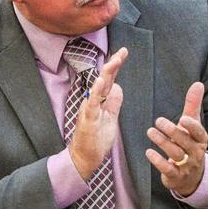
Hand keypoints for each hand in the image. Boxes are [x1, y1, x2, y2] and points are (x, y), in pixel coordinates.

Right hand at [69, 47, 127, 179]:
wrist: (84, 157)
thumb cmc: (96, 139)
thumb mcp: (111, 118)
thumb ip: (114, 102)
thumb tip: (118, 86)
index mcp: (101, 101)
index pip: (109, 80)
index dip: (116, 66)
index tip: (123, 52)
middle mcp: (94, 101)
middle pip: (105, 79)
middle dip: (114, 64)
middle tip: (123, 51)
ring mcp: (90, 109)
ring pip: (98, 88)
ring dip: (106, 73)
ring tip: (114, 61)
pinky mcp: (87, 119)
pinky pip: (92, 103)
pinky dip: (95, 91)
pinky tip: (99, 81)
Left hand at [146, 82, 207, 196]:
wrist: (191, 176)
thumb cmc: (189, 144)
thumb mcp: (191, 125)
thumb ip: (193, 105)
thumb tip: (198, 83)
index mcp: (200, 140)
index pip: (199, 133)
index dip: (192, 127)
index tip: (182, 118)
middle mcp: (196, 153)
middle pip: (185, 142)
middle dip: (172, 132)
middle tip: (158, 121)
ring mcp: (186, 166)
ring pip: (176, 154)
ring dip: (162, 142)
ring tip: (150, 131)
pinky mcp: (176, 176)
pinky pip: (168, 169)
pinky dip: (158, 161)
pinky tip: (148, 152)